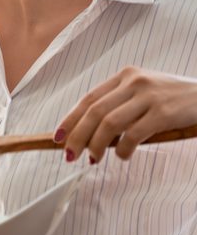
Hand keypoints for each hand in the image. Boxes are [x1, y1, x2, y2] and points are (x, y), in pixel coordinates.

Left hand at [56, 67, 196, 162]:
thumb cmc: (175, 99)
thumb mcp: (146, 92)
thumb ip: (121, 104)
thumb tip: (90, 134)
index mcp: (126, 76)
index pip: (89, 99)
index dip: (70, 119)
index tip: (58, 137)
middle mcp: (134, 82)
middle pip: (94, 112)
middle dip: (77, 136)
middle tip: (70, 155)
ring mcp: (149, 96)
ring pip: (109, 123)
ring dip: (96, 145)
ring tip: (93, 159)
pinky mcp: (164, 113)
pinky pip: (134, 134)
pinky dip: (123, 149)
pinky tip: (122, 156)